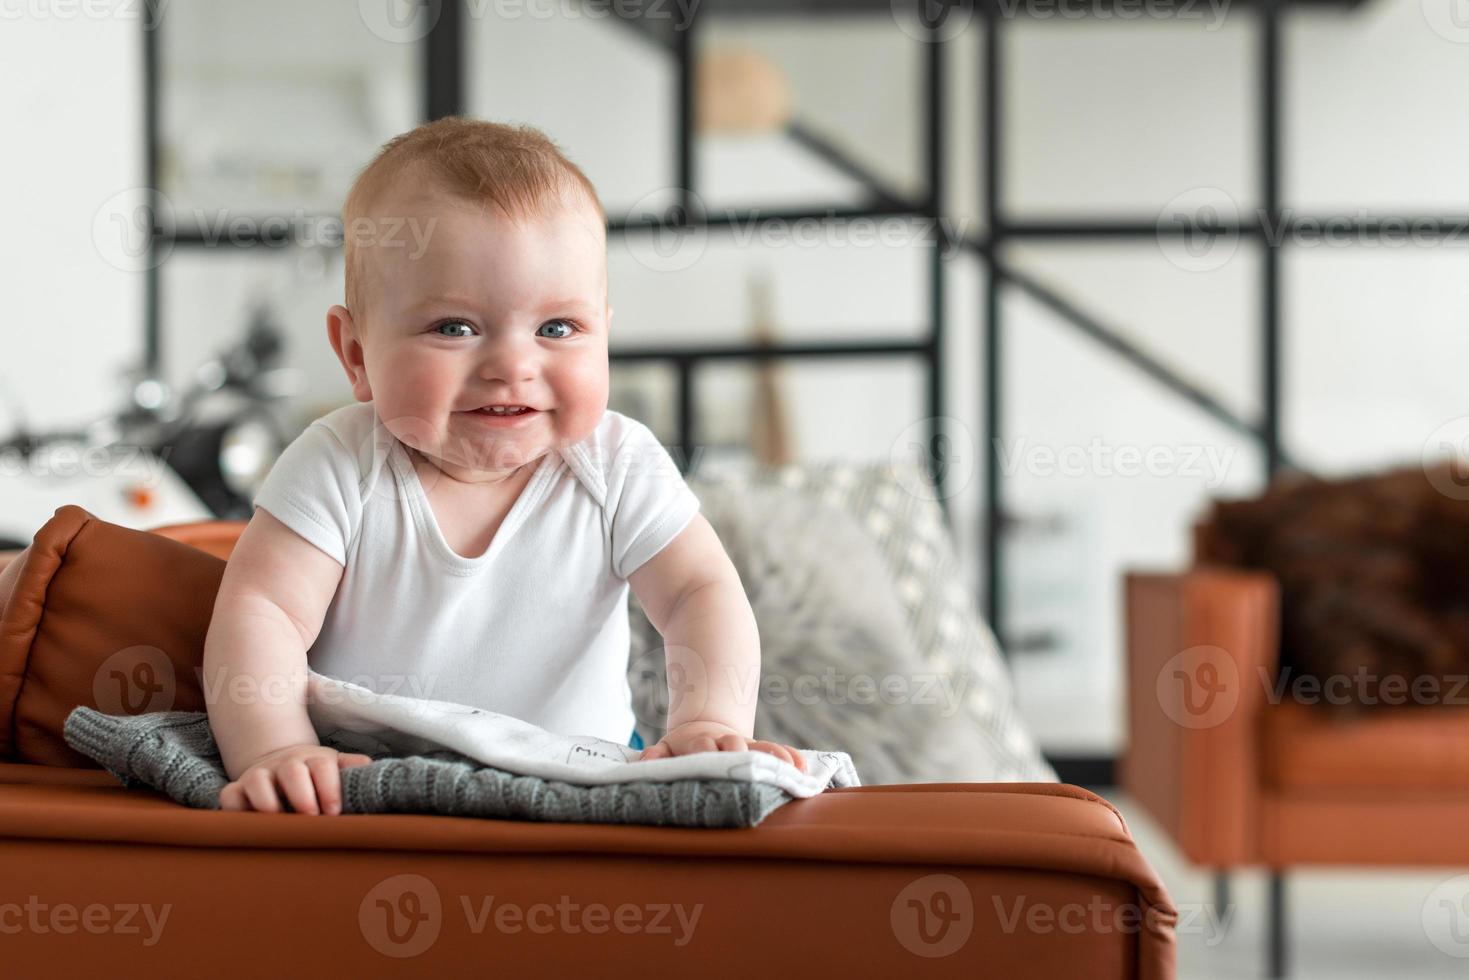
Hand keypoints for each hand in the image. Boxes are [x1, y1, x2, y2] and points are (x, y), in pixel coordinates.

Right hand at [219, 744, 373, 814]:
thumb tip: (374, 773)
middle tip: (311, 818)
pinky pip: (229, 797)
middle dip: (302, 795)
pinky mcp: (237, 789)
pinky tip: (250, 826)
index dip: (330, 789)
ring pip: (257, 781)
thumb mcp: (337, 767)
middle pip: (292, 772)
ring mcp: (259, 775)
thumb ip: (354, 768)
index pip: (323, 767)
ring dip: (268, 803)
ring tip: (279, 822)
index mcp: (315, 760)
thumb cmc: (315, 774)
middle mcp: (285, 765)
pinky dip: (235, 810)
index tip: (334, 812)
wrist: (280, 762)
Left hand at [637, 720, 806, 772]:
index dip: (705, 752)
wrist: (705, 729)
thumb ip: (656, 756)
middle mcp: (725, 743)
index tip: (709, 759)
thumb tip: (647, 761)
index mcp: (699, 743)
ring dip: (772, 758)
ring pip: (761, 748)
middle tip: (746, 767)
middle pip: (733, 745)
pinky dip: (790, 758)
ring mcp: (745, 747)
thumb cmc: (681, 751)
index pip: (702, 746)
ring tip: (789, 770)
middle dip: (739, 754)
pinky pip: (778, 753)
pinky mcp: (760, 752)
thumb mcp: (665, 750)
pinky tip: (803, 768)